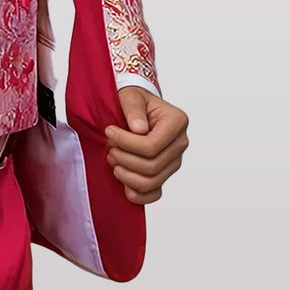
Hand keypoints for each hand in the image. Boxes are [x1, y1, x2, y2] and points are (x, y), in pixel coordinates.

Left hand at [104, 87, 188, 203]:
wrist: (138, 108)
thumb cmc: (134, 100)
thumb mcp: (131, 94)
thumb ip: (134, 108)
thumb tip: (139, 130)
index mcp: (177, 122)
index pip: (152, 145)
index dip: (126, 143)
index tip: (109, 132)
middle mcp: (180, 143)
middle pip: (151, 166)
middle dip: (124, 159)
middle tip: (109, 148)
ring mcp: (174, 161)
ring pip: (152, 181)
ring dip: (126, 176)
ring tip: (112, 160)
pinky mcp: (165, 173)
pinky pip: (155, 194)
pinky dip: (138, 195)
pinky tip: (123, 186)